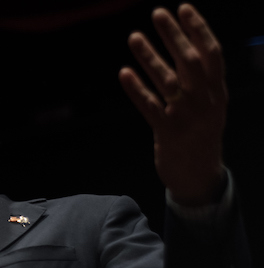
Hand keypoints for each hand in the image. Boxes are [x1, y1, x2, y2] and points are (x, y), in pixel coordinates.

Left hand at [119, 3, 226, 205]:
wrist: (199, 176)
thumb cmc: (200, 134)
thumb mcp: (209, 105)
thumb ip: (199, 80)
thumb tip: (186, 45)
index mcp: (217, 92)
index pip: (211, 53)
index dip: (198, 29)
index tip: (183, 8)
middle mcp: (205, 101)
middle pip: (190, 62)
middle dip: (174, 36)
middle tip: (157, 13)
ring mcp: (187, 117)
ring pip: (168, 82)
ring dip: (150, 57)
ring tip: (134, 37)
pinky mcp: (168, 133)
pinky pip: (149, 107)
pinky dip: (136, 89)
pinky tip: (124, 73)